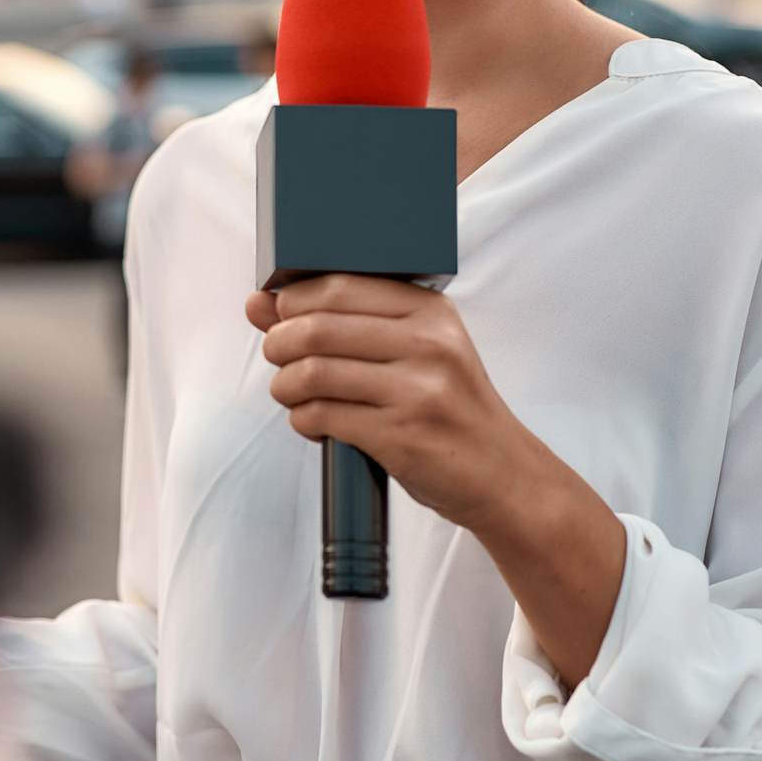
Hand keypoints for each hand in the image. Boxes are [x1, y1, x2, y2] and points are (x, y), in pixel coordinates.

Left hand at [248, 276, 554, 537]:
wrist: (502, 474)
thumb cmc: (448, 408)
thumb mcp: (413, 351)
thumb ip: (339, 322)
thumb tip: (259, 303)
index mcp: (430, 312)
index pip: (338, 286)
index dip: (292, 301)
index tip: (281, 318)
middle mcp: (428, 345)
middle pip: (316, 327)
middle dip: (278, 344)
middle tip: (278, 358)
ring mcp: (417, 392)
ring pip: (313, 372)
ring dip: (284, 385)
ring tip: (291, 393)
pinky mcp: (403, 437)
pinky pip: (323, 416)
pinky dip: (302, 419)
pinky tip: (312, 422)